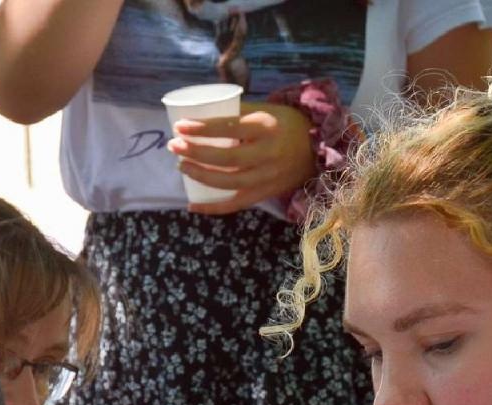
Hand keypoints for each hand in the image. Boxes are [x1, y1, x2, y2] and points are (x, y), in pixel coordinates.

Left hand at [169, 103, 313, 214]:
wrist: (317, 149)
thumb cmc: (286, 124)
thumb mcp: (267, 110)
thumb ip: (239, 113)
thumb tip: (201, 113)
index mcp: (267, 127)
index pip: (230, 127)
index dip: (203, 128)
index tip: (180, 126)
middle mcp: (268, 154)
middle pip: (226, 157)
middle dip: (196, 152)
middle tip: (174, 146)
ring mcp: (267, 177)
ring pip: (229, 182)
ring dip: (201, 176)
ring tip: (182, 166)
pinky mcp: (266, 194)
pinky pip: (236, 204)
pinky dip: (213, 208)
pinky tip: (192, 205)